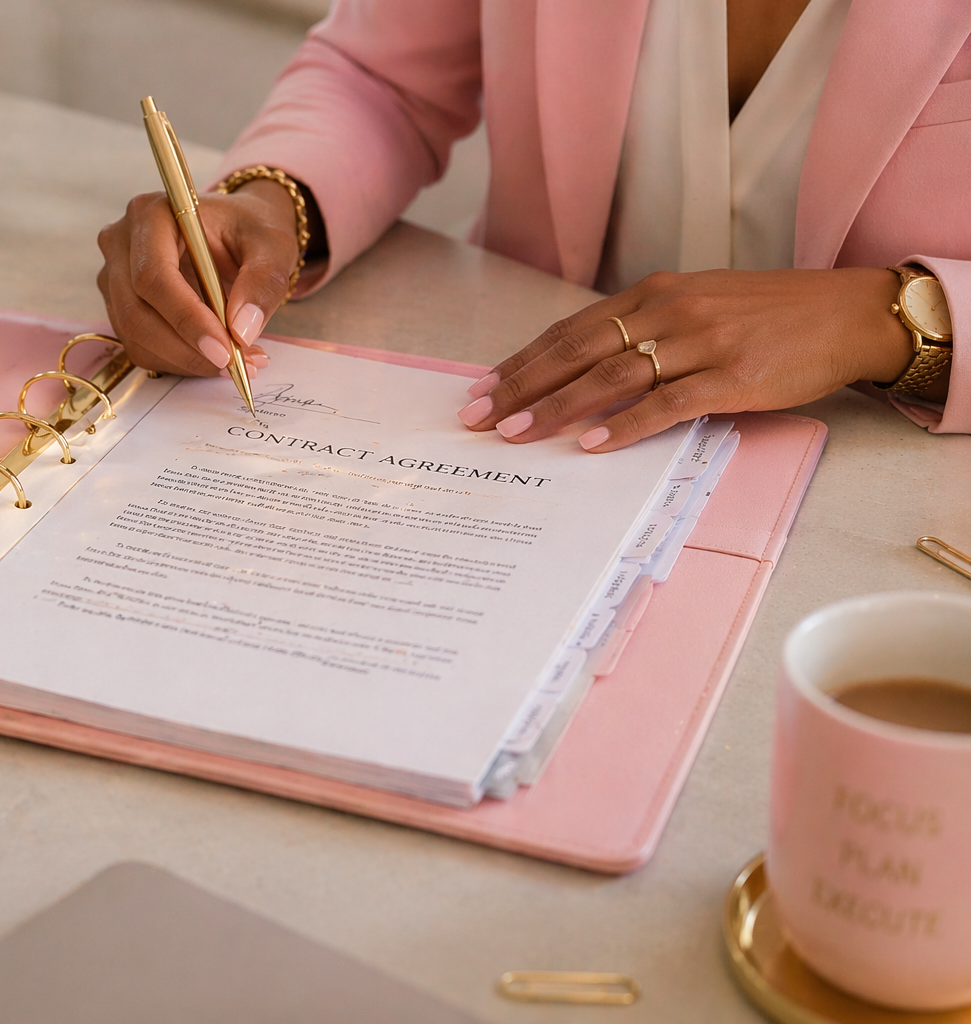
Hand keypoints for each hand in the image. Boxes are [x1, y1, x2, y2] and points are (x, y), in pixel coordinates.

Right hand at [96, 179, 299, 376]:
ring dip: (187, 360)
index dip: (186, 318)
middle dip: (187, 348)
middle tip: (235, 365)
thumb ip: (262, 283)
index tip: (225, 349)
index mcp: (152, 214)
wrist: (238, 232)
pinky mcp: (121, 307)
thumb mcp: (272, 246)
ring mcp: (114, 277)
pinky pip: (142, 348)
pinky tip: (216, 357)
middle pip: (136, 312)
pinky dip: (181, 362)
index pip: (153, 275)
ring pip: (137, 337)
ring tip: (238, 361)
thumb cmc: (251, 229)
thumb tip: (241, 331)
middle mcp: (121, 243)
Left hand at [457, 268, 916, 450]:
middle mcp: (670, 311)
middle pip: (578, 352)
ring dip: (559, 407)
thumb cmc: (768, 316)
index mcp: (655, 293)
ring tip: (518, 434)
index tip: (482, 388)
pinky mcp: (733, 375)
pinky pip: (669, 402)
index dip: (523, 361)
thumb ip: (644, 333)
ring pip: (613, 376)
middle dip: (522, 387)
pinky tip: (592, 444)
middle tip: (478, 418)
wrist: (847, 312)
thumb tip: (583, 373)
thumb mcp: (698, 308)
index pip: (571, 331)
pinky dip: (627, 424)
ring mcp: (701, 342)